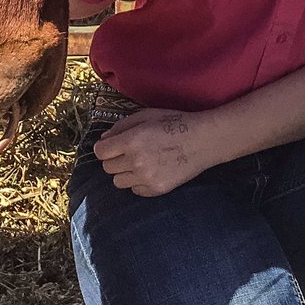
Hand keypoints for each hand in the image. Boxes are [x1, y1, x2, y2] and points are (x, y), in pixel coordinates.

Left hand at [93, 108, 217, 196]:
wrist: (203, 141)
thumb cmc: (175, 123)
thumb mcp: (147, 115)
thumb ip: (122, 126)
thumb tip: (104, 139)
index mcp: (132, 140)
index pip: (100, 152)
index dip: (104, 147)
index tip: (112, 145)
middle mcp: (136, 162)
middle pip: (107, 168)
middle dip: (114, 158)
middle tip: (129, 152)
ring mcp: (146, 178)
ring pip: (118, 182)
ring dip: (125, 172)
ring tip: (140, 162)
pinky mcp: (156, 190)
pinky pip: (135, 190)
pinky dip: (138, 182)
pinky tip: (151, 171)